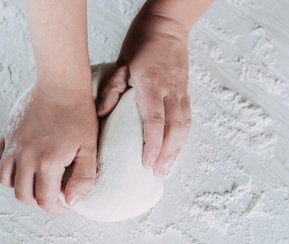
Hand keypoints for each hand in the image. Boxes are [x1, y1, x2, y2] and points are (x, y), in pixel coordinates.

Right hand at [0, 82, 97, 214]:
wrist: (61, 84)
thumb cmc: (79, 114)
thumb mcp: (89, 148)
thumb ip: (84, 178)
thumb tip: (71, 201)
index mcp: (47, 162)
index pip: (45, 200)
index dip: (56, 208)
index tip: (64, 204)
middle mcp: (25, 157)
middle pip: (22, 195)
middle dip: (37, 202)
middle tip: (50, 196)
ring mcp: (13, 145)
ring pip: (5, 180)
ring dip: (20, 187)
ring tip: (35, 182)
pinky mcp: (7, 134)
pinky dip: (7, 168)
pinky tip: (22, 164)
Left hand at [98, 7, 191, 176]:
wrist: (168, 24)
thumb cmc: (142, 41)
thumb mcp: (121, 62)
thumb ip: (112, 89)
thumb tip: (100, 114)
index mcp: (152, 84)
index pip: (155, 122)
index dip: (152, 145)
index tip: (147, 164)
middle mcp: (170, 90)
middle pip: (174, 129)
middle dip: (167, 154)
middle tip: (158, 173)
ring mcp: (181, 90)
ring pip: (184, 125)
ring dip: (177, 149)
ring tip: (168, 167)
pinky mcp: (186, 90)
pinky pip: (188, 117)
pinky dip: (183, 136)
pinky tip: (176, 147)